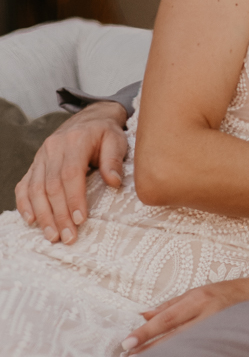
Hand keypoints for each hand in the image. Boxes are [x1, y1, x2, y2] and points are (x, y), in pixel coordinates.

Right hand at [15, 102, 127, 244]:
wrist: (89, 119)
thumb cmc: (105, 133)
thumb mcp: (116, 141)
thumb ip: (114, 160)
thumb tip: (113, 182)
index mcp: (75, 141)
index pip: (71, 174)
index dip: (74, 198)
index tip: (80, 220)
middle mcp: (53, 148)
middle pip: (51, 186)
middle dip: (59, 214)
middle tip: (67, 237)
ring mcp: (41, 156)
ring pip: (35, 188)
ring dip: (42, 215)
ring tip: (52, 235)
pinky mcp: (35, 164)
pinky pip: (24, 184)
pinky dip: (24, 203)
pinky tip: (31, 220)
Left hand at [122, 273, 248, 353]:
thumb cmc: (236, 292)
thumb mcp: (205, 291)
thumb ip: (174, 304)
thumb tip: (144, 313)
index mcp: (201, 296)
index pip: (167, 317)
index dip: (146, 331)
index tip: (127, 342)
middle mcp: (210, 310)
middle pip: (174, 332)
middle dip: (150, 346)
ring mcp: (223, 325)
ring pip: (188, 344)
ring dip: (166, 355)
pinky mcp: (233, 337)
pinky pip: (207, 350)